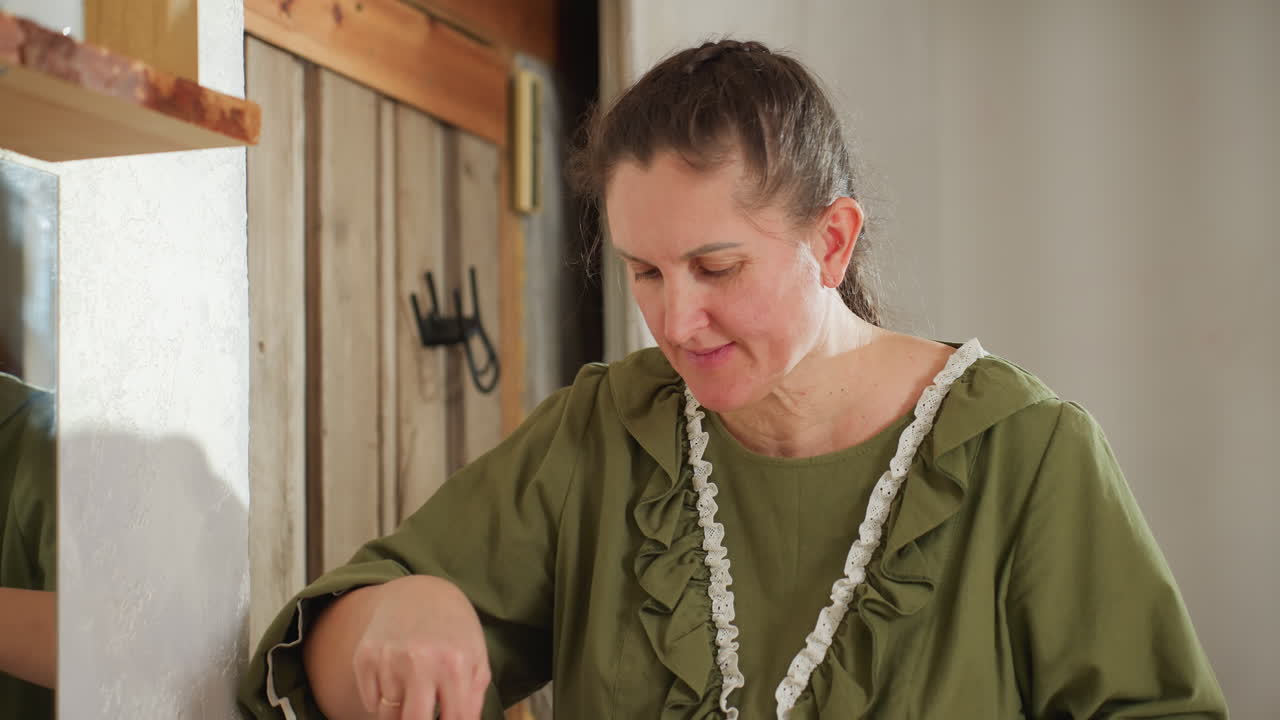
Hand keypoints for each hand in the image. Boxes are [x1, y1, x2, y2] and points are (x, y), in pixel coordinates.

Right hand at [351, 576, 490, 719]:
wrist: (419, 593)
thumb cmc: (454, 632)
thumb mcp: (476, 661)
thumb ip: (473, 701)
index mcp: (455, 665)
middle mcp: (419, 662)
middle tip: (424, 715)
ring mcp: (388, 659)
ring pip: (388, 716)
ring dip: (400, 713)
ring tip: (414, 693)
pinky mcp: (364, 657)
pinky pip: (371, 702)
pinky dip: (382, 701)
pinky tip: (396, 679)